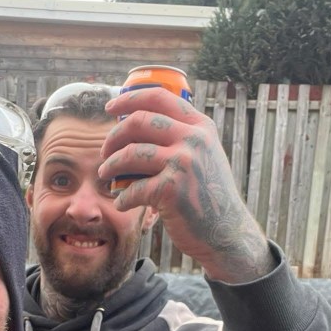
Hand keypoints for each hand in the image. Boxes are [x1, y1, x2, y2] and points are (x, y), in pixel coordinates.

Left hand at [98, 87, 275, 282]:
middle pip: (138, 121)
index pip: (159, 97)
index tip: (110, 107)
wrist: (227, 233)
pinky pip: (133, 189)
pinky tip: (122, 203)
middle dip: (113, 136)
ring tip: (105, 174)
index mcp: (200, 126)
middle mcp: (194, 139)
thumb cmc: (208, 195)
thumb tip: (137, 122)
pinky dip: (123, 198)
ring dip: (110, 165)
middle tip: (104, 151)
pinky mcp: (171, 189)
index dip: (129, 98)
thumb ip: (182, 136)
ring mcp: (183, 162)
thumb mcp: (205, 155)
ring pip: (130, 153)